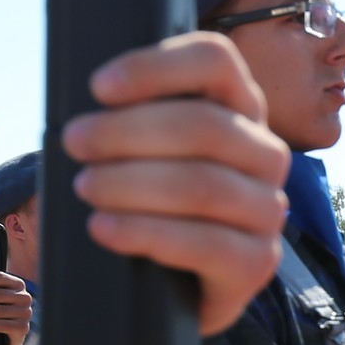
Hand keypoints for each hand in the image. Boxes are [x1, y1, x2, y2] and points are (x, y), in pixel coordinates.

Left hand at [64, 31, 290, 333]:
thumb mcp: (147, 148)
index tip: (98, 87)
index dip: (156, 67)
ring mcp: (268, 210)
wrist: (172, 283)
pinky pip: (208, 245)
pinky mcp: (258, 262)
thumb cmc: (151, 201)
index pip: (216, 61)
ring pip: (204, 185)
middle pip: (206, 126)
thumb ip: (135, 114)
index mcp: (240, 107)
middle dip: (128, 131)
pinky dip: (147, 233)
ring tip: (86, 187)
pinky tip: (105, 228)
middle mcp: (265, 154)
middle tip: (76, 143)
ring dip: (132, 183)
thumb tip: (91, 96)